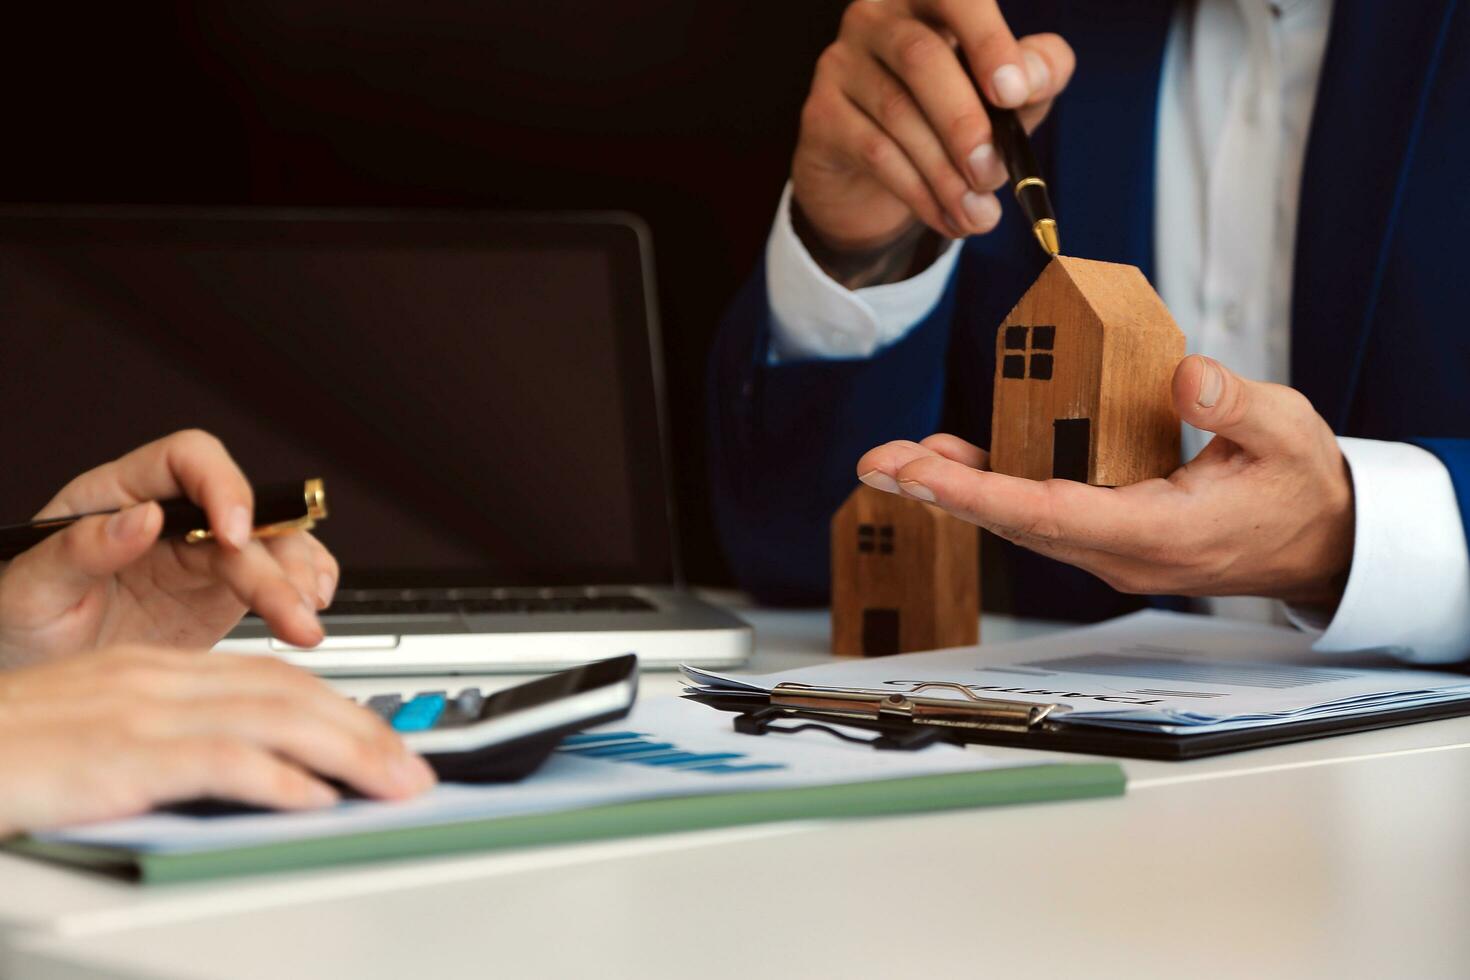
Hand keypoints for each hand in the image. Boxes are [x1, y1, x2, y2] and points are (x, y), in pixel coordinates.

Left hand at [0, 430, 337, 667]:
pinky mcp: (224, 593)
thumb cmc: (14, 629)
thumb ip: (77, 552)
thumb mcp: (27, 593)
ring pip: (274, 547)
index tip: (233, 533)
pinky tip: (308, 611)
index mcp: (116, 498)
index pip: (188, 460)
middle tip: (290, 607)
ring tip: (305, 624)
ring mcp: (202, 556)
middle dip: (274, 561)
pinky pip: (282, 576)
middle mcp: (169, 518)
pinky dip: (305, 590)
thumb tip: (139, 518)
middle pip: (246, 514)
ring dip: (299, 582)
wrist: (31, 679)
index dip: (223, 486)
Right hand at [0, 644, 434, 834]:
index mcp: (153, 670)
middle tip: (413, 767)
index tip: (382, 738)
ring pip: (272, 718)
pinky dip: (276, 778)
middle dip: (364, 728)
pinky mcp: (116, 753)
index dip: (339, 704)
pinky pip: (217, 758)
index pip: (269, 677)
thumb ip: (169, 742)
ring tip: (395, 782)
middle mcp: (154, 679)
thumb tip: (246, 773)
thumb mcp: (100, 738)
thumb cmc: (3, 755)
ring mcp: (137, 712)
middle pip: (287, 692)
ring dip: (348, 751)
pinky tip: (315, 799)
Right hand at [793, 0, 1074, 258]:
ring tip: (979, 215)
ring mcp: (841, 62)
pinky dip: (919, 193)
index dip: (987, 41)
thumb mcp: (1008, 94)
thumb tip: (1030, 79)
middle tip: (992, 175)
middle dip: (964, 123)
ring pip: (898, 114)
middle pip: (921, 57)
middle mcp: (876, 16)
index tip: (1015, 94)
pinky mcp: (820, 113)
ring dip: (945, 173)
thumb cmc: (952, 115)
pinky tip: (948, 217)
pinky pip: (874, 152)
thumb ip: (1036, 75)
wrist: (878, 173)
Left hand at [856, 356, 1355, 604]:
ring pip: (1018, 520)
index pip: (1054, 514)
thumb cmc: (1300, 487)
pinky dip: (989, 485)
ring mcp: (1109, 548)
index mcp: (1161, 533)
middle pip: (1016, 523)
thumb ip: (1238, 405)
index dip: (982, 493)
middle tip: (879, 461)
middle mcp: (1121, 552)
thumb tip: (1185, 376)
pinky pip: (1036, 511)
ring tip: (895, 458)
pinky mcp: (1104, 533)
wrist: (1319, 540)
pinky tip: (950, 459)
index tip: (923, 475)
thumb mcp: (1288, 433)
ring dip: (954, 489)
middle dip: (942, 491)